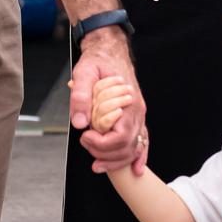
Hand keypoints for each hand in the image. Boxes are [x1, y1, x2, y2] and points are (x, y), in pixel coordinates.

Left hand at [69, 30, 147, 173]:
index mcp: (127, 102)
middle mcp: (137, 112)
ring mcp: (139, 116)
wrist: (110, 51)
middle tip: (85, 145)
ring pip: (135, 148)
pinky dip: (139, 157)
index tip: (85, 136)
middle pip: (127, 146)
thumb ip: (81, 96)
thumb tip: (80, 123)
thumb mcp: (84, 73)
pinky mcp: (136, 118)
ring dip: (117, 161)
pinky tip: (135, 170)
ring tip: (98, 166)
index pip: (119, 136)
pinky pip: (142, 142)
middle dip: (105, 154)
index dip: (101, 144)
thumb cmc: (98, 62)